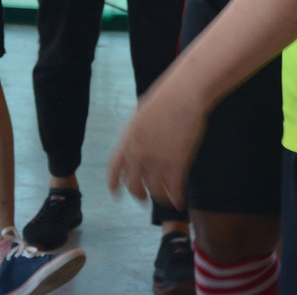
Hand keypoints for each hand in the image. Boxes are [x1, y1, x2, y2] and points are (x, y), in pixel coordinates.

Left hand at [107, 78, 207, 209]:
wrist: (182, 95)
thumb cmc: (164, 99)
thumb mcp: (139, 116)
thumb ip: (135, 135)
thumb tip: (136, 144)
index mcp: (127, 142)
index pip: (114, 170)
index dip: (114, 184)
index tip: (116, 194)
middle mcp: (138, 155)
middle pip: (133, 186)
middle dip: (139, 194)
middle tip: (144, 198)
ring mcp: (157, 161)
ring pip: (155, 190)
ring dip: (160, 197)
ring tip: (166, 199)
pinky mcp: (176, 164)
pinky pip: (174, 189)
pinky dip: (177, 198)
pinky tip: (180, 202)